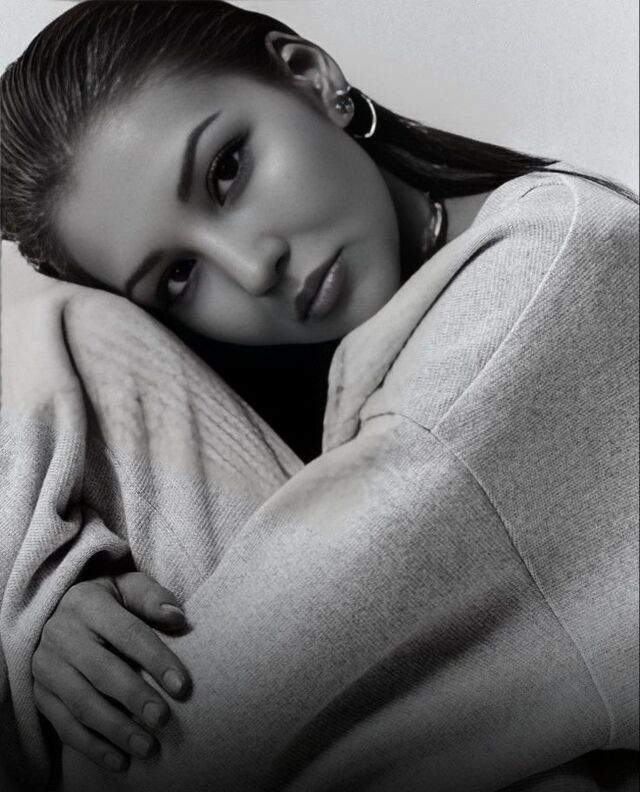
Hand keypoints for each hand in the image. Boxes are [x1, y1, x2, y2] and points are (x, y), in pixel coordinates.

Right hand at [32, 572, 190, 772]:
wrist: (58, 612)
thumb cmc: (109, 601)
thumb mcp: (128, 587)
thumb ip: (152, 598)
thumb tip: (177, 617)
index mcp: (87, 602)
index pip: (127, 632)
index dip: (156, 659)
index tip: (181, 686)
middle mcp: (61, 633)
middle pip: (102, 670)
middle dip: (134, 697)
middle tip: (163, 719)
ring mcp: (46, 666)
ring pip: (81, 703)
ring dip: (115, 729)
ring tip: (147, 746)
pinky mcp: (40, 694)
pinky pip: (64, 725)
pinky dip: (92, 747)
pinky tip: (120, 761)